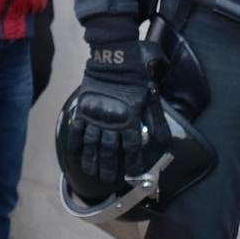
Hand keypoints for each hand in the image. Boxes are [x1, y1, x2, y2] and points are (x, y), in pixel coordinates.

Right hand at [60, 42, 158, 185]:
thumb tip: (164, 142)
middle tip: (107, 180)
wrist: (115, 58)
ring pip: (93, 144)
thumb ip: (157, 121)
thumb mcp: (152, 97)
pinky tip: (75, 153)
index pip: (133, 148)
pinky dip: (76, 142)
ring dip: (92, 160)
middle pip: (110, 151)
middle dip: (109, 168)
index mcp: (130, 120)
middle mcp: (112, 123)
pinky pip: (77, 130)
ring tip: (91, 172)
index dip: (133, 164)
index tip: (132, 175)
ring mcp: (95, 117)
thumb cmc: (136, 77)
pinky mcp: (83, 109)